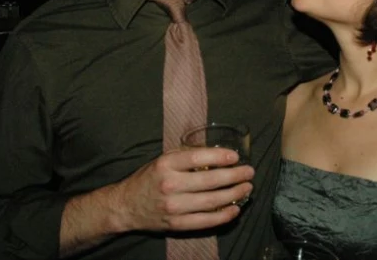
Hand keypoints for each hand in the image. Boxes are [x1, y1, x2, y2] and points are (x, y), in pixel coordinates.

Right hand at [110, 148, 254, 232]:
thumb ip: (186, 155)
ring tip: (247, 188)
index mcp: (166, 164)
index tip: (235, 156)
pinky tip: (235, 209)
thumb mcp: (163, 159)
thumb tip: (216, 152)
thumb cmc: (149, 178)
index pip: (197, 157)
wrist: (126, 206)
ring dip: (234, 195)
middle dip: (234, 176)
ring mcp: (174, 207)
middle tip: (249, 172)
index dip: (220, 156)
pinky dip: (224, 216)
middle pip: (210, 180)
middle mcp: (170, 185)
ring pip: (211, 202)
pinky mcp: (177, 224)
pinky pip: (206, 221)